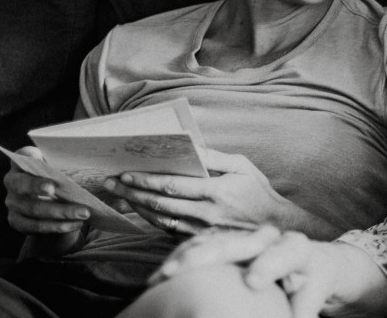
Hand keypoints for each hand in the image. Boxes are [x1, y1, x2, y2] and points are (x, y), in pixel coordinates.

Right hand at [2, 146, 90, 235]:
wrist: (48, 203)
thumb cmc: (57, 178)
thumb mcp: (60, 167)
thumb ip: (65, 162)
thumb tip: (91, 158)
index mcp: (21, 162)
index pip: (21, 155)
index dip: (28, 157)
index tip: (37, 156)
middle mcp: (11, 181)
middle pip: (22, 185)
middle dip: (37, 186)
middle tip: (55, 189)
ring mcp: (12, 204)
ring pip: (34, 209)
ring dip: (60, 212)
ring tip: (83, 212)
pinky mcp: (17, 221)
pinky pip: (37, 226)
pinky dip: (58, 226)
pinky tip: (75, 224)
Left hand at [104, 147, 293, 236]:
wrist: (274, 228)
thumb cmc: (257, 192)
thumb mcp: (242, 166)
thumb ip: (214, 157)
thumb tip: (190, 145)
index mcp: (215, 191)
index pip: (172, 185)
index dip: (146, 180)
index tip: (127, 173)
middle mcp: (205, 213)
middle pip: (160, 202)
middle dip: (133, 192)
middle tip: (111, 183)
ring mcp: (201, 230)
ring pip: (160, 219)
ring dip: (136, 207)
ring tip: (118, 196)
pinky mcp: (199, 240)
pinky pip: (168, 230)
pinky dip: (151, 220)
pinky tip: (139, 210)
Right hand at [152, 225, 355, 317]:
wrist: (306, 266)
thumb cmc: (307, 290)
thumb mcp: (311, 300)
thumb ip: (304, 310)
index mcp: (298, 249)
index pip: (286, 252)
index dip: (270, 265)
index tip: (252, 280)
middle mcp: (271, 236)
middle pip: (238, 241)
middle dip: (209, 256)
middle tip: (182, 273)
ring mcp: (246, 235)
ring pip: (211, 240)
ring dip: (184, 258)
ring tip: (161, 278)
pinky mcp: (228, 238)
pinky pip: (200, 243)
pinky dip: (179, 258)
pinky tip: (159, 277)